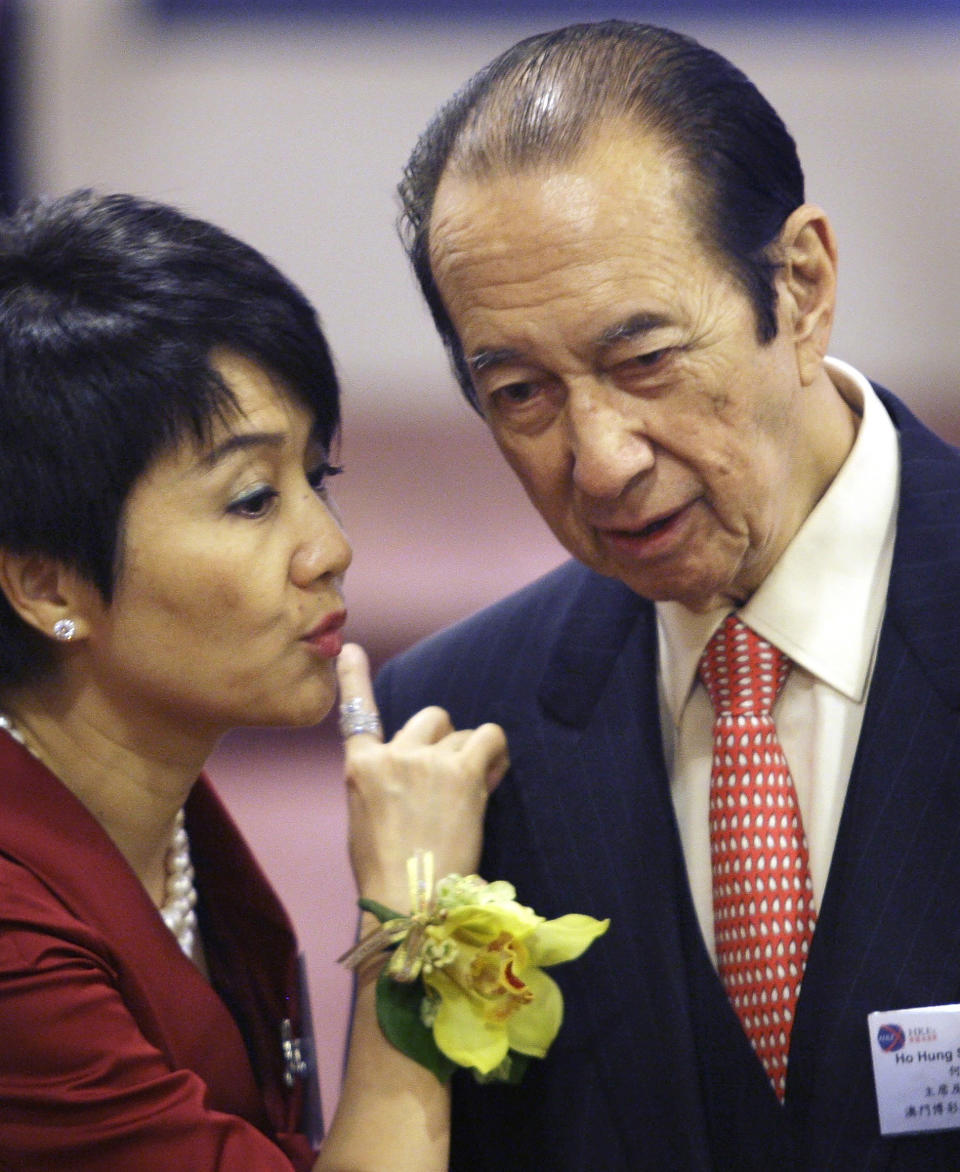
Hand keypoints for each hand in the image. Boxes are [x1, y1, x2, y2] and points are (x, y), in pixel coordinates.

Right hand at [336, 643, 507, 910]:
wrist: (408, 902)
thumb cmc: (389, 876)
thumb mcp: (366, 823)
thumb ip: (384, 787)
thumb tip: (415, 782)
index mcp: (359, 768)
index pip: (357, 713)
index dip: (354, 677)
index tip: (351, 648)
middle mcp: (391, 754)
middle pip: (430, 718)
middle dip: (445, 743)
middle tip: (451, 781)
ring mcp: (426, 760)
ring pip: (462, 733)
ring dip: (471, 757)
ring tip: (472, 793)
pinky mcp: (461, 770)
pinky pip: (490, 737)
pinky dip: (496, 755)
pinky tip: (493, 778)